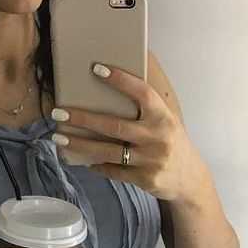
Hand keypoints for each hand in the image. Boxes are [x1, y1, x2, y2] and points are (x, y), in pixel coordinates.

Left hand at [49, 62, 208, 202]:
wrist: (189, 179)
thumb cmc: (170, 143)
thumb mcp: (166, 122)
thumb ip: (145, 111)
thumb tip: (108, 91)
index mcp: (163, 117)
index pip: (142, 92)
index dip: (121, 80)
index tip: (96, 69)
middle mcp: (157, 137)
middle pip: (114, 125)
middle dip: (83, 118)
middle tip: (58, 112)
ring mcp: (151, 160)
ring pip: (108, 151)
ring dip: (80, 144)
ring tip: (59, 137)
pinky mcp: (145, 179)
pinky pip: (114, 170)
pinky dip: (96, 164)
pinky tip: (82, 158)